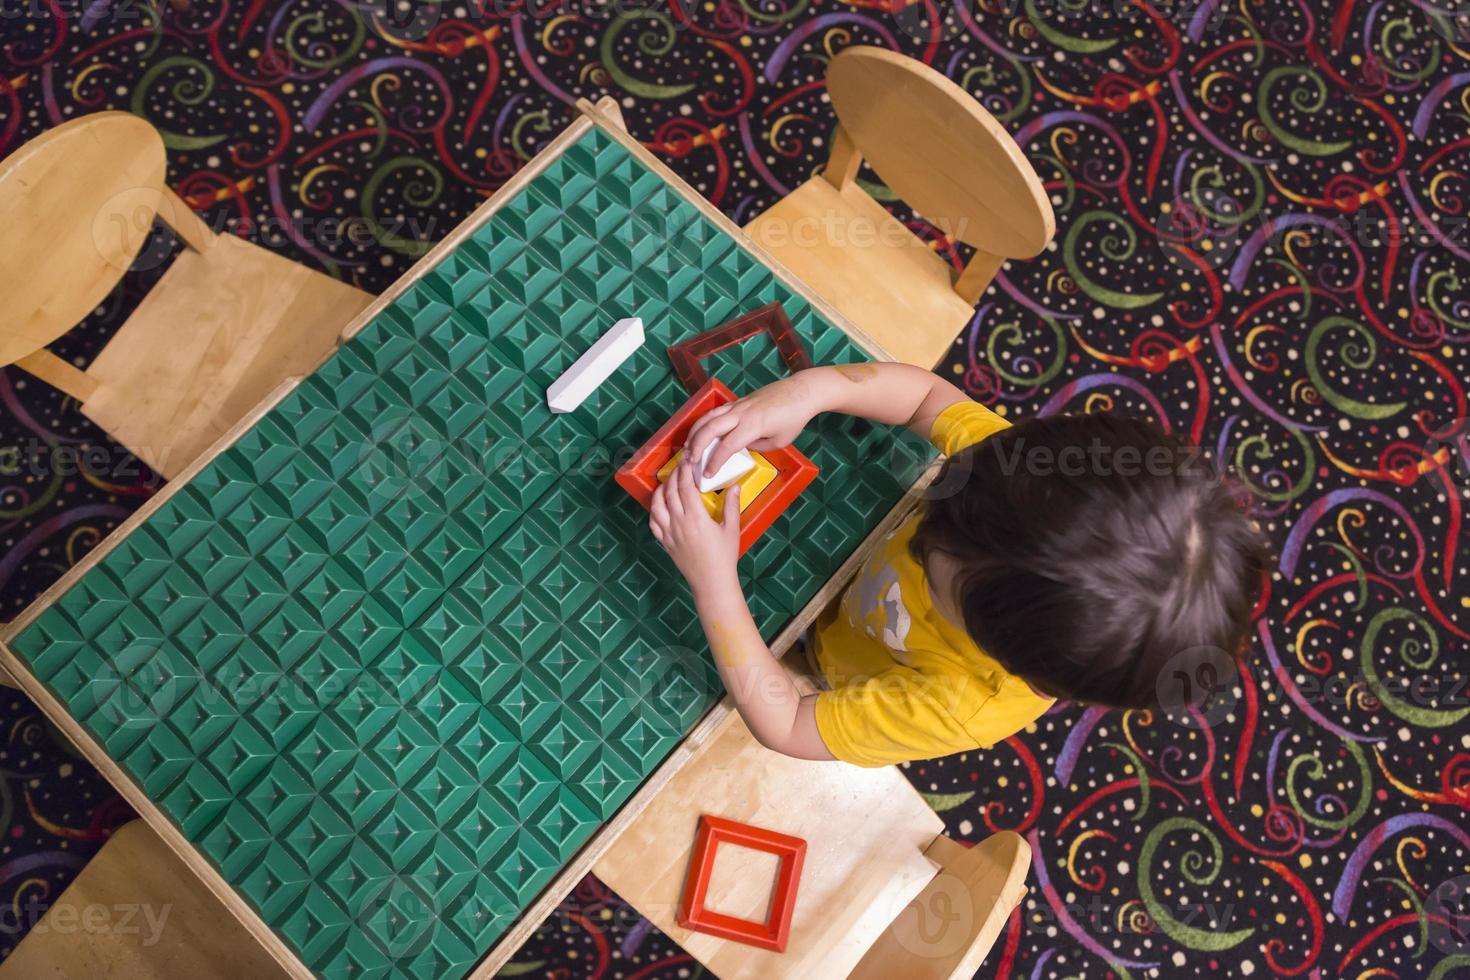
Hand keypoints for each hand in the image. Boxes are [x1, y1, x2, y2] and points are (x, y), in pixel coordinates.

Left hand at [649, 456, 740, 595]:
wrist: (711, 582)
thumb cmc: (724, 557)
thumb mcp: (731, 529)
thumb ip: (731, 506)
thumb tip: (734, 486)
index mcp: (696, 518)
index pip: (686, 487)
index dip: (685, 471)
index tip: (687, 461)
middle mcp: (679, 523)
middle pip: (670, 492)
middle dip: (674, 476)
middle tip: (679, 466)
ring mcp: (669, 533)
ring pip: (657, 505)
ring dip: (661, 490)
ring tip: (668, 482)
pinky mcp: (664, 542)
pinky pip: (653, 522)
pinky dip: (654, 509)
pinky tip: (660, 504)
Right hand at [685, 375, 815, 478]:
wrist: (801, 392)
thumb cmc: (793, 418)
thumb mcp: (779, 441)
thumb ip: (757, 446)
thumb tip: (742, 447)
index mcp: (753, 426)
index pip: (727, 446)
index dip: (715, 462)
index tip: (708, 474)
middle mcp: (741, 413)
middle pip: (710, 429)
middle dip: (696, 446)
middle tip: (689, 462)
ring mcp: (738, 404)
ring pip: (708, 416)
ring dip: (695, 432)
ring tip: (687, 448)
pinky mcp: (738, 400)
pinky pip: (716, 411)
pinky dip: (704, 422)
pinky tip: (700, 432)